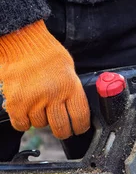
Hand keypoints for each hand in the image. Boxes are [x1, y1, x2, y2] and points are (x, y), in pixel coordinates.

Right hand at [0, 20, 89, 138]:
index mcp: (71, 87)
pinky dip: (23, 122)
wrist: (21, 42)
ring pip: (40, 124)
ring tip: (38, 107)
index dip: (80, 127)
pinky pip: (22, 123)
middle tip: (61, 130)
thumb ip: (72, 90)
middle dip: (62, 131)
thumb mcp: (69, 70)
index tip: (78, 129)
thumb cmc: (46, 54)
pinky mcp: (16, 102)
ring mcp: (34, 100)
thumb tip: (75, 110)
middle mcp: (54, 95)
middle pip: (61, 126)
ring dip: (40, 120)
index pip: (80, 116)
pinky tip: (25, 113)